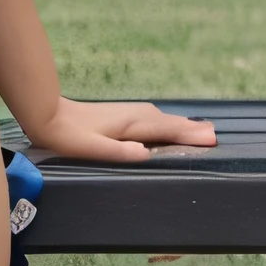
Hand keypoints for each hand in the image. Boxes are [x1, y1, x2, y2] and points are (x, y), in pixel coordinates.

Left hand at [25, 96, 216, 163]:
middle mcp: (136, 114)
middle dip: (193, 130)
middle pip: (171, 123)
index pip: (168, 130)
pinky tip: (172, 128)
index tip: (212, 139)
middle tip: (216, 137)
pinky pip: (155, 120)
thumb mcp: (91, 148)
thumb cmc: (69, 136)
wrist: (49, 115)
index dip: (190, 135)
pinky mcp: (125, 115)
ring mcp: (131, 113)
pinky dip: (169, 124)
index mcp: (132, 124)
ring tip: (204, 133)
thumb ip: (118, 151)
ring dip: (182, 126)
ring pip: (164, 120)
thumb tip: (145, 153)